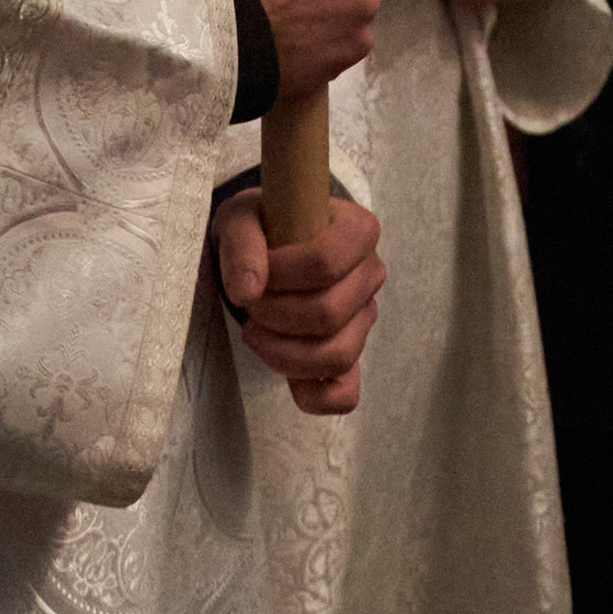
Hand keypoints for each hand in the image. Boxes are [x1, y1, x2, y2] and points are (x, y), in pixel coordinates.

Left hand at [212, 188, 384, 413]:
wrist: (267, 245)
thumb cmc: (262, 226)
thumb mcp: (242, 217)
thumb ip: (242, 244)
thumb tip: (247, 291)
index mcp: (357, 232)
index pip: (326, 262)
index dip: (282, 274)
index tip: (257, 271)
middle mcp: (370, 275)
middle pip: (330, 313)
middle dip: (277, 316)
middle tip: (251, 305)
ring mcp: (363, 319)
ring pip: (338, 355)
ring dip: (285, 353)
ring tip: (255, 332)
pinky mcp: (349, 356)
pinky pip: (345, 393)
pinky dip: (315, 395)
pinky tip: (286, 379)